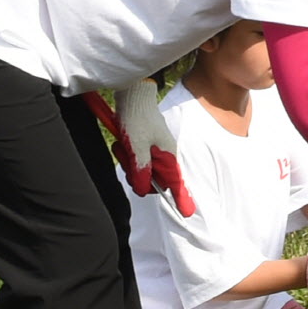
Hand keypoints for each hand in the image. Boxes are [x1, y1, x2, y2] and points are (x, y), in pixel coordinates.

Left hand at [84, 79, 193, 215]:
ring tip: (123, 146)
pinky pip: (135, 159)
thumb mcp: (137, 147)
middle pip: (153, 180)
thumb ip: (141, 170)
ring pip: (141, 169)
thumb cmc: (138, 118)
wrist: (133, 95)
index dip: (181, 199)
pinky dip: (127, 154)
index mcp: (168, 157)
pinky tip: (121, 143)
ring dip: (129, 162)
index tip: (186, 213)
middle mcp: (164, 155)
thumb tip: (143, 189)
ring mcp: (154, 150)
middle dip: (137, 175)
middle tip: (128, 162)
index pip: (176, 183)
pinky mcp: (144, 145)